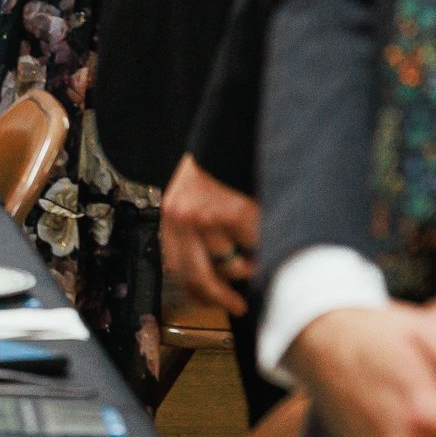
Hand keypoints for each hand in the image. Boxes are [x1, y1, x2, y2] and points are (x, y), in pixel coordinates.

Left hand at [160, 153, 262, 317]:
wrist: (230, 130)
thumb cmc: (216, 163)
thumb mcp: (193, 194)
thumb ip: (196, 228)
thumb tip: (216, 269)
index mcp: (171, 213)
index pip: (175, 265)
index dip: (193, 288)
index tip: (208, 299)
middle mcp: (184, 216)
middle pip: (199, 276)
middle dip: (219, 297)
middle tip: (236, 306)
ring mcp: (208, 216)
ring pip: (230, 262)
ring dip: (245, 266)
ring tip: (255, 258)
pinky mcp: (235, 212)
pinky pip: (251, 245)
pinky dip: (260, 247)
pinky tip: (264, 239)